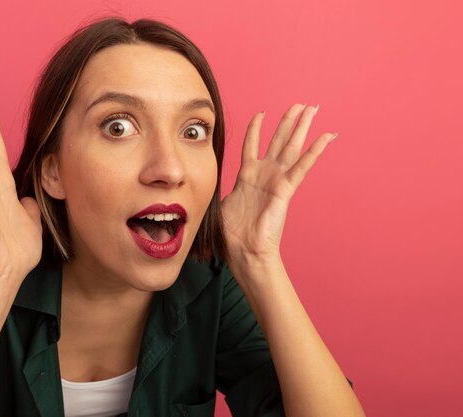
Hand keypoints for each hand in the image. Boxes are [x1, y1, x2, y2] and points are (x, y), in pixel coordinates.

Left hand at [221, 103, 336, 263]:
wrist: (244, 252)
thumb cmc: (231, 234)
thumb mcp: (220, 203)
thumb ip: (219, 188)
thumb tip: (203, 184)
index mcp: (248, 176)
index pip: (252, 145)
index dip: (256, 128)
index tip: (261, 113)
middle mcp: (265, 175)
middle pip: (278, 140)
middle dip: (289, 121)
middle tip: (301, 104)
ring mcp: (276, 180)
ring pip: (291, 146)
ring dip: (302, 126)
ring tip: (312, 108)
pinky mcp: (286, 189)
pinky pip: (303, 166)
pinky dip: (315, 150)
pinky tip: (327, 136)